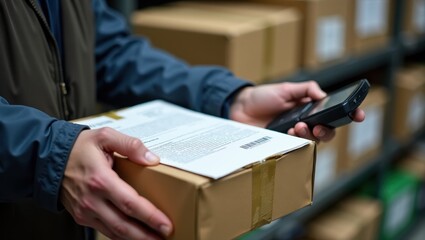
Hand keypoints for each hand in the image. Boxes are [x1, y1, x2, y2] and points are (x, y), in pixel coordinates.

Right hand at [61, 127, 172, 239]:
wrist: (48, 158)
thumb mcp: (105, 136)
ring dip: (135, 239)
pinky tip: (134, 236)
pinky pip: (105, 230)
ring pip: (114, 232)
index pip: (130, 203)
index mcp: (100, 179)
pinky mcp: (82, 216)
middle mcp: (92, 199)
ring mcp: (85, 210)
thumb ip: (130, 145)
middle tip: (165, 236)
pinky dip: (121, 236)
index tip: (165, 224)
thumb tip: (151, 158)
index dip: (150, 216)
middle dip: (147, 235)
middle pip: (123, 225)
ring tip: (154, 239)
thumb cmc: (78, 147)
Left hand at [230, 81, 364, 141]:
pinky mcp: (283, 143)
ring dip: (311, 135)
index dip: (349, 114)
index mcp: (309, 107)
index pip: (333, 112)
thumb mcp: (285, 88)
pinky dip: (297, 140)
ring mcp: (294, 134)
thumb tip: (324, 94)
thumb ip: (306, 89)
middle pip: (327, 131)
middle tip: (318, 127)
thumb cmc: (262, 96)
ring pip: (314, 141)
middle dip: (328, 130)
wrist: (239, 108)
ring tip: (298, 127)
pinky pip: (297, 146)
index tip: (358, 115)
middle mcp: (305, 122)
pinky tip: (290, 132)